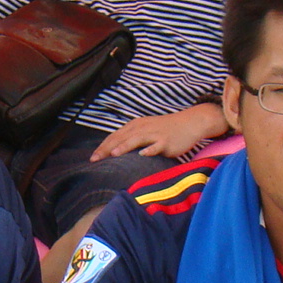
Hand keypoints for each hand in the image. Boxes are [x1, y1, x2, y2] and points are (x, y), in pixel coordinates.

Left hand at [90, 107, 219, 160]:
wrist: (190, 122)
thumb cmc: (166, 129)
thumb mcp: (146, 130)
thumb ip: (132, 138)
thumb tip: (116, 152)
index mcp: (136, 126)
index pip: (115, 136)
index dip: (103, 146)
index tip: (92, 157)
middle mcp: (143, 128)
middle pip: (122, 138)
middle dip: (107, 148)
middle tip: (95, 159)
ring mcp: (155, 134)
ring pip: (137, 139)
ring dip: (125, 146)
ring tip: (114, 154)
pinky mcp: (166, 141)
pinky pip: (157, 146)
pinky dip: (150, 149)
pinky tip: (143, 154)